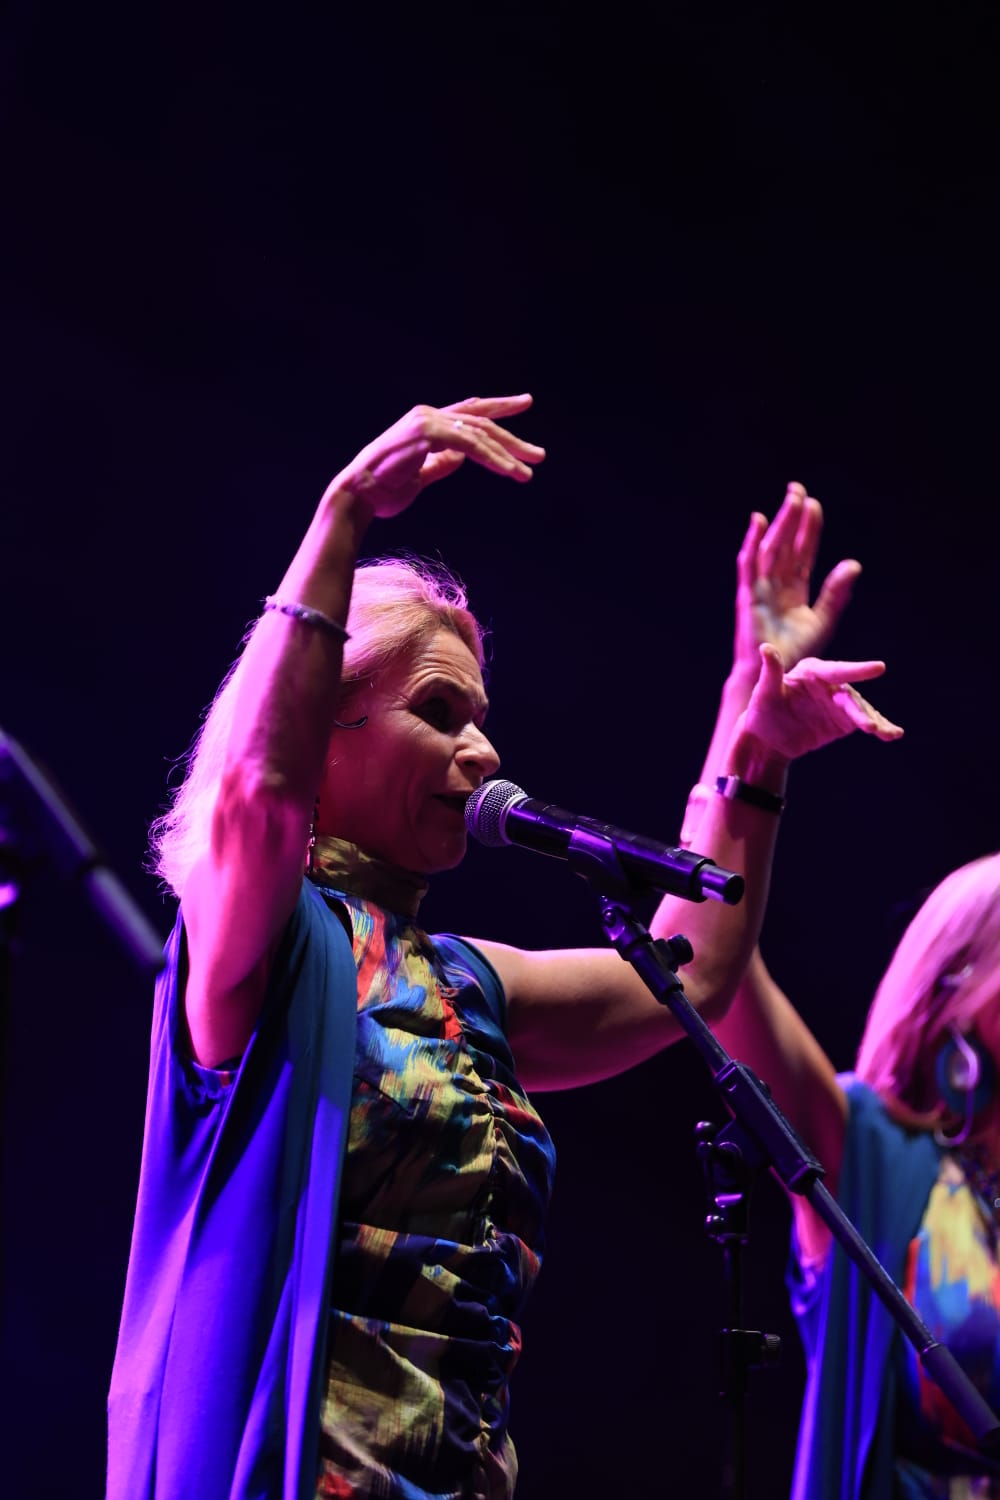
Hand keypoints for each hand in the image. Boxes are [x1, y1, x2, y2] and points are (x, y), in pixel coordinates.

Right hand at [328, 395, 545, 519]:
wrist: (358, 495)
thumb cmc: (384, 489)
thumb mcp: (421, 476)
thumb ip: (441, 463)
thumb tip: (461, 458)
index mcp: (427, 423)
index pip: (469, 413)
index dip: (498, 407)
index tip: (524, 403)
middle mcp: (428, 415)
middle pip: (480, 422)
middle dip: (512, 439)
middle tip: (539, 455)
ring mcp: (426, 421)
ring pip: (478, 434)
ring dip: (507, 455)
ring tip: (527, 473)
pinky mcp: (426, 433)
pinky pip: (468, 444)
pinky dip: (491, 458)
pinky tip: (508, 471)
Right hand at [735, 483, 860, 673]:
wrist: (774, 674)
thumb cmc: (796, 652)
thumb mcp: (823, 619)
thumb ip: (837, 592)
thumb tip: (853, 564)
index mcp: (794, 589)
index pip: (802, 552)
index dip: (808, 529)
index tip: (814, 506)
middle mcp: (776, 584)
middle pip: (785, 543)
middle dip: (791, 517)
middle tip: (798, 490)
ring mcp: (761, 588)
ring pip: (771, 548)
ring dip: (779, 523)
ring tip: (789, 499)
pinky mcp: (748, 596)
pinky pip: (749, 564)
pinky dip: (752, 542)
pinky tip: (757, 520)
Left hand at [743, 644, 903, 762]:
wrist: (767, 739)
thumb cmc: (761, 711)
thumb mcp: (763, 693)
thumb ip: (771, 672)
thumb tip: (765, 647)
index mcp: (812, 672)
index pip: (836, 670)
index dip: (857, 670)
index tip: (879, 668)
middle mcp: (829, 684)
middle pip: (850, 695)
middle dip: (861, 711)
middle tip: (870, 726)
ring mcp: (839, 702)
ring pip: (861, 710)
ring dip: (874, 720)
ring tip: (886, 734)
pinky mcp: (845, 721)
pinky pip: (866, 722)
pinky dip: (881, 727)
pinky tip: (893, 734)